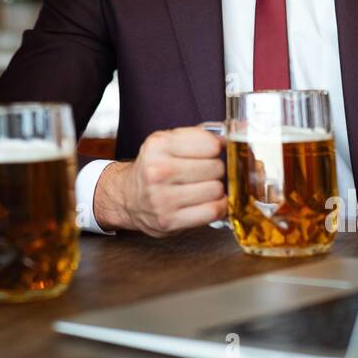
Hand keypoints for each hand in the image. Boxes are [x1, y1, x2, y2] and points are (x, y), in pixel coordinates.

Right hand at [93, 127, 226, 235]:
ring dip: (216, 189)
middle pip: (215, 167)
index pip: (209, 144)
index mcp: (157, 146)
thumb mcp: (166, 143)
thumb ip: (197, 137)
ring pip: (216, 189)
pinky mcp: (169, 220)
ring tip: (204, 187)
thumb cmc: (153, 169)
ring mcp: (162, 198)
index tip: (214, 152)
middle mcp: (157, 171)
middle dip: (216, 169)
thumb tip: (229, 139)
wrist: (128, 198)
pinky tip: (209, 202)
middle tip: (206, 172)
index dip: (217, 148)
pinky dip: (218, 207)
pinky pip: (212, 211)